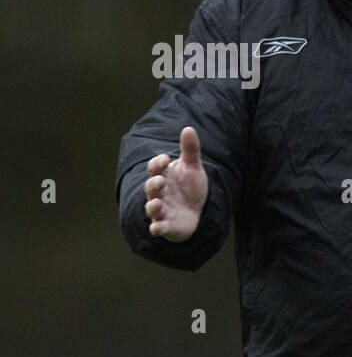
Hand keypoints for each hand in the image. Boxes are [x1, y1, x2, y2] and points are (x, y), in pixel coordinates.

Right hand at [143, 126, 207, 240]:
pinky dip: (156, 228)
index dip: (158, 163)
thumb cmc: (189, 187)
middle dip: (154, 183)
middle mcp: (158, 193)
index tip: (166, 159)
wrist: (196, 211)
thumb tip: (188, 128)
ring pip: (151, 207)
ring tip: (156, 203)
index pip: (155, 168)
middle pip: (151, 186)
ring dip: (152, 205)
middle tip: (161, 180)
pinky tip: (156, 228)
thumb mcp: (192, 168)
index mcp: (163, 176)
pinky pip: (158, 227)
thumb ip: (190, 150)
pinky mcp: (166, 225)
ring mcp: (161, 209)